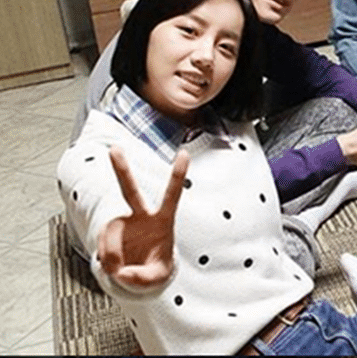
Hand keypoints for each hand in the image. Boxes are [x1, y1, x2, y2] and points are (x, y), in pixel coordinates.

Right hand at [97, 146, 187, 288]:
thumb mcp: (157, 277)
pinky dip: (107, 262)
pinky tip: (115, 266)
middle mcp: (141, 216)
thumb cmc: (156, 267)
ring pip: (110, 236)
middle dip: (121, 169)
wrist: (140, 271)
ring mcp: (123, 222)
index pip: (172, 195)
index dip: (178, 175)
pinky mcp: (108, 232)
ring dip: (112, 257)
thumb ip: (143, 278)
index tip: (185, 153)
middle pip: (130, 190)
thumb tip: (122, 273)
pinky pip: (102, 250)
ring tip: (122, 270)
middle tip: (114, 149)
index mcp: (163, 220)